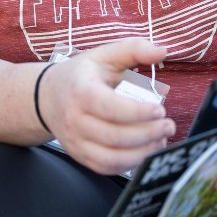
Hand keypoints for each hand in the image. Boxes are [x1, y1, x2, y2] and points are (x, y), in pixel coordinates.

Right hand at [39, 38, 175, 175]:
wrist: (47, 97)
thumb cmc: (80, 76)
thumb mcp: (104, 55)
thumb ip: (134, 49)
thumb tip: (162, 50)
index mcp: (81, 91)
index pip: (110, 107)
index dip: (138, 112)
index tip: (160, 110)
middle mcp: (75, 120)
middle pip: (115, 136)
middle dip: (148, 134)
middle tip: (168, 126)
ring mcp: (76, 141)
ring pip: (111, 158)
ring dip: (141, 153)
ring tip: (160, 141)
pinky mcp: (80, 155)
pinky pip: (106, 168)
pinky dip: (129, 164)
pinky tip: (144, 151)